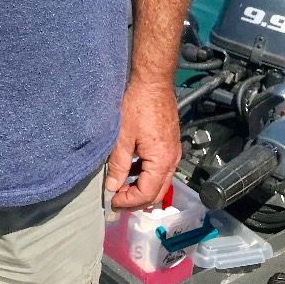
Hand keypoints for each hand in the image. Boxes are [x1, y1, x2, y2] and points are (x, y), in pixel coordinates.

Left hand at [105, 79, 181, 211]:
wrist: (153, 81)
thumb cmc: (137, 104)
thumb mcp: (122, 136)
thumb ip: (118, 165)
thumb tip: (112, 187)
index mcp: (162, 161)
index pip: (146, 194)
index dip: (128, 202)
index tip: (111, 201)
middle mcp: (172, 160)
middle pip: (156, 192)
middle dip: (136, 200)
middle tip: (116, 200)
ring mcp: (173, 152)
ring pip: (159, 181)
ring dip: (141, 187)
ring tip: (120, 186)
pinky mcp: (169, 144)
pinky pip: (159, 168)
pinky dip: (145, 174)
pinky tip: (130, 169)